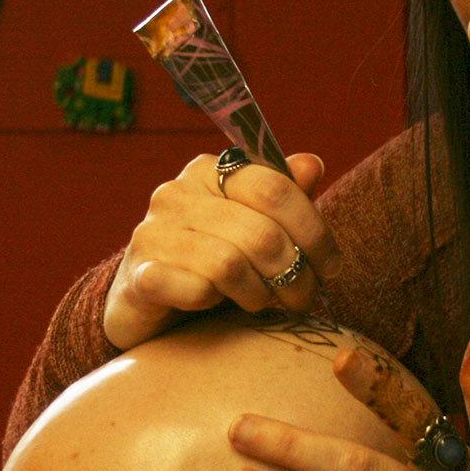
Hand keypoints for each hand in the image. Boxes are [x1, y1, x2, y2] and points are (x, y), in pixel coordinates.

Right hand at [102, 151, 341, 350]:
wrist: (146, 301)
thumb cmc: (209, 260)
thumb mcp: (252, 224)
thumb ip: (281, 197)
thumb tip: (311, 164)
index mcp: (209, 172)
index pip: (275, 188)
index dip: (313, 230)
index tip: (329, 266)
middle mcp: (177, 194)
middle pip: (261, 232)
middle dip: (294, 272)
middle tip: (302, 297)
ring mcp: (153, 234)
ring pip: (230, 264)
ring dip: (259, 293)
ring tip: (262, 303)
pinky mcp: (140, 276)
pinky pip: (195, 289)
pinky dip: (215, 303)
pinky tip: (216, 306)